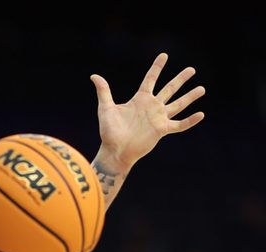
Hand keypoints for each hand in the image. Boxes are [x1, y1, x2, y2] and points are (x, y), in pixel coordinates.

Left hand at [91, 52, 204, 170]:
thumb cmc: (108, 131)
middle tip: (191, 69)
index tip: (164, 55)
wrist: (115, 150)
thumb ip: (103, 91)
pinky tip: (201, 114)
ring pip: (178, 104)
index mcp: (139, 99)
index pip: (151, 79)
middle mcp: (151, 107)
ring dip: (190, 97)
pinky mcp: (162, 130)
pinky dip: (190, 120)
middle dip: (180, 79)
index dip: (157, 67)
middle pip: (169, 89)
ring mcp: (158, 118)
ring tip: (202, 89)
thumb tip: (94, 76)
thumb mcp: (106, 108)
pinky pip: (179, 125)